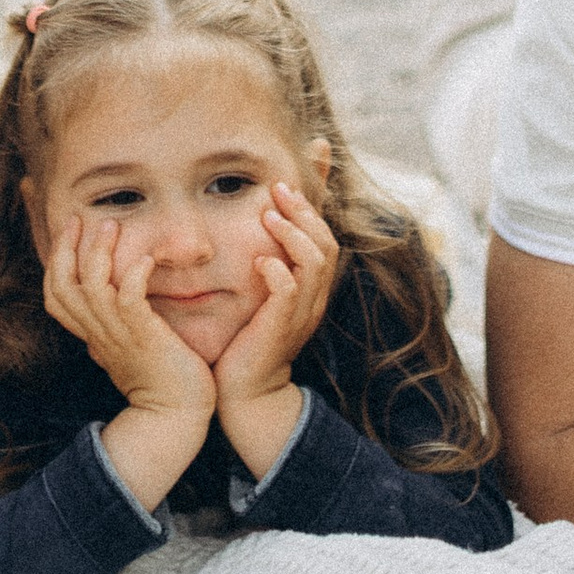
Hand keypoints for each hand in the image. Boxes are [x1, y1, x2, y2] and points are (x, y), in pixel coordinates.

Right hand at [43, 217, 216, 425]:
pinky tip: (146, 259)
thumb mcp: (125, 350)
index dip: (56, 261)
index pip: (55, 296)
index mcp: (92, 334)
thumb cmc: (159, 381)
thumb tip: (103, 313)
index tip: (70, 231)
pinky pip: (129, 300)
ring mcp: (120, 336)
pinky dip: (133, 275)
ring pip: (92, 287)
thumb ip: (113, 329)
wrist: (176, 416)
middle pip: (62, 287)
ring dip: (99, 253)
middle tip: (79, 218)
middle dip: (66, 248)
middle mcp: (99, 333)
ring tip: (112, 226)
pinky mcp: (144, 337)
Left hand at [213, 183, 340, 409]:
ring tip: (268, 216)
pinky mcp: (281, 328)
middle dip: (304, 212)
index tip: (289, 182)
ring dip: (292, 235)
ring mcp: (301, 314)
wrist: (246, 392)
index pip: (326, 239)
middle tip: (278, 188)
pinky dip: (277, 271)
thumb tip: (257, 228)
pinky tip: (259, 260)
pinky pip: (289, 292)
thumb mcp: (261, 297)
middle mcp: (313, 299)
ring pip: (314, 263)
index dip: (313, 208)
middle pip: (326, 245)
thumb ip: (266, 265)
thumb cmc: (248, 340)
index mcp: (312, 290)